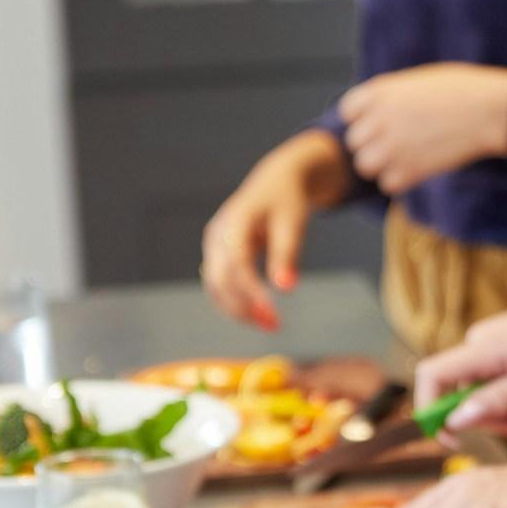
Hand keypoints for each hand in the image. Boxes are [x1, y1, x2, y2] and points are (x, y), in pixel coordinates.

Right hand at [201, 130, 347, 328]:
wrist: (278, 181)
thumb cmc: (288, 199)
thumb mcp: (292, 222)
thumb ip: (287, 254)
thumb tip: (286, 289)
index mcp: (235, 221)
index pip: (237, 264)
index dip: (251, 291)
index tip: (272, 313)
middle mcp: (217, 234)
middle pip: (220, 280)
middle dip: (243, 307)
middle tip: (274, 326)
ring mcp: (214, 244)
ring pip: (216, 286)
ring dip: (238, 309)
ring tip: (270, 324)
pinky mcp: (218, 253)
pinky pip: (220, 284)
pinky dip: (236, 301)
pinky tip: (260, 313)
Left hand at [339, 62, 506, 196]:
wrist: (490, 111)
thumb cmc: (465, 90)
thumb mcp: (420, 81)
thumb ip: (395, 96)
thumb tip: (385, 111)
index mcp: (380, 91)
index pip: (349, 112)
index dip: (365, 118)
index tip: (385, 122)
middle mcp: (379, 118)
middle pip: (355, 141)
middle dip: (373, 144)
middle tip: (399, 144)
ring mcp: (393, 146)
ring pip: (366, 165)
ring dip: (382, 165)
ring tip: (405, 159)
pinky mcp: (411, 170)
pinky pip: (389, 184)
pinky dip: (401, 180)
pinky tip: (418, 170)